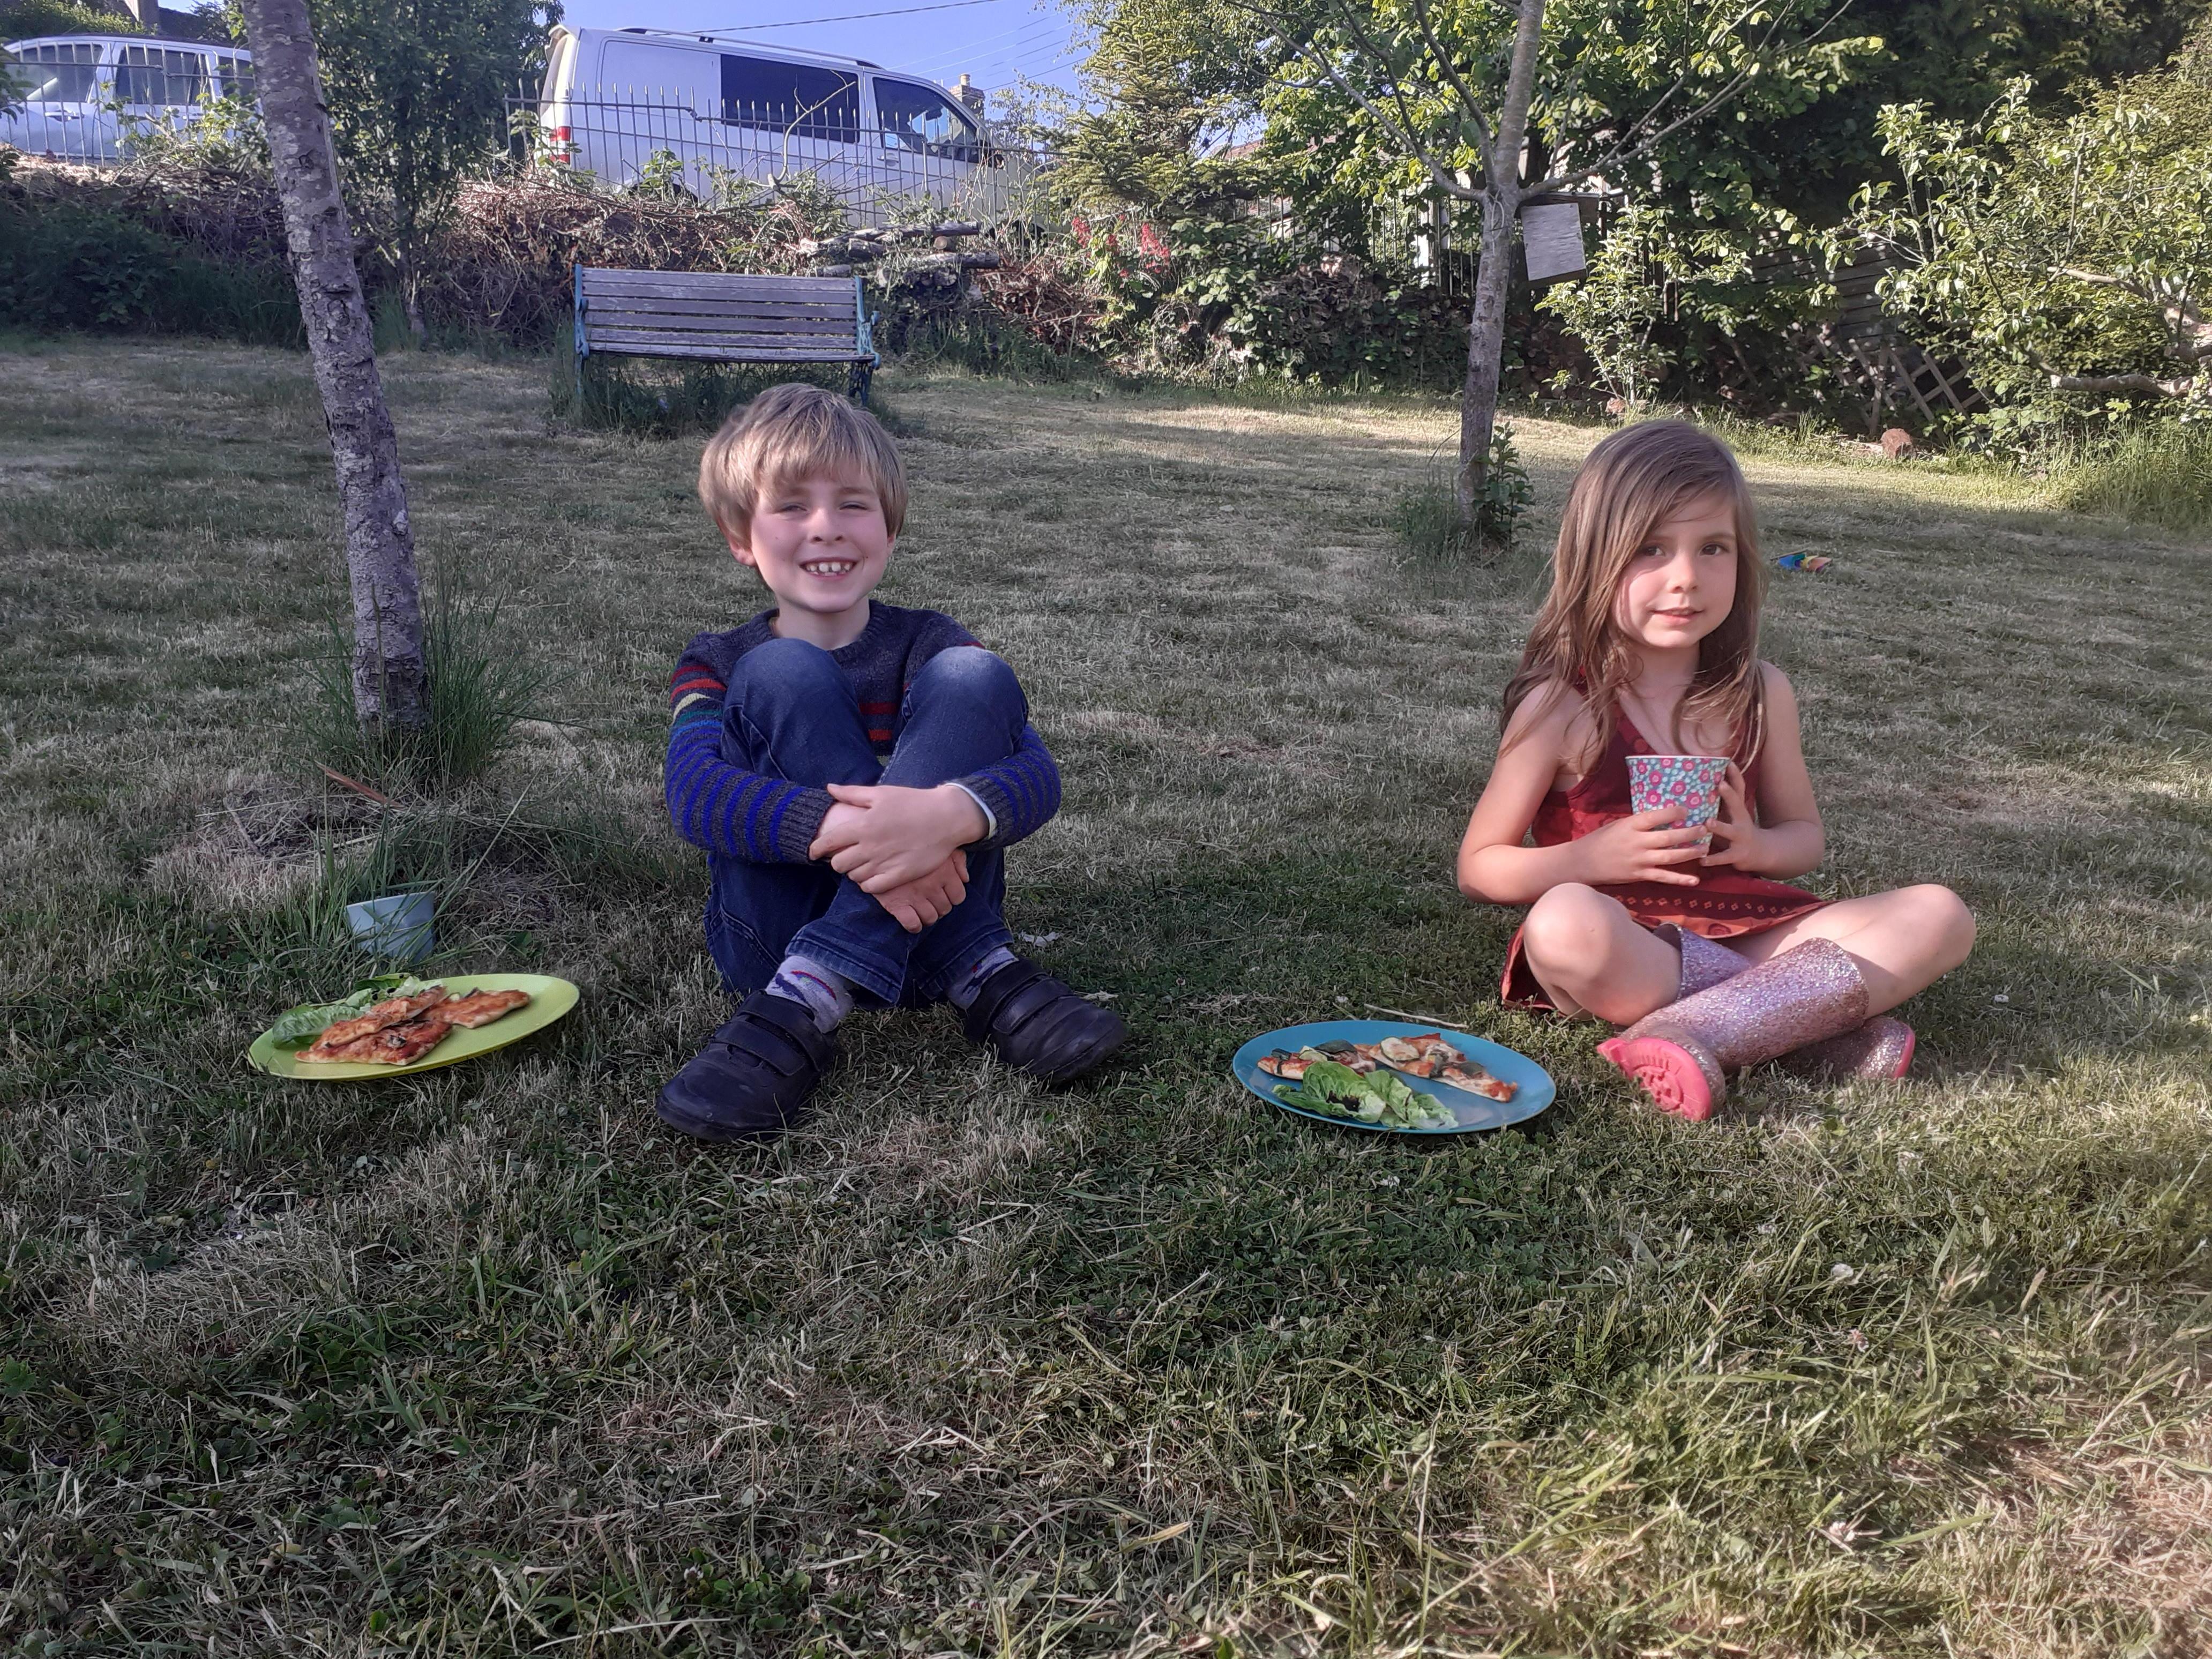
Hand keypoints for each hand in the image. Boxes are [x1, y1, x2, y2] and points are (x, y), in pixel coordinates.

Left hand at [808, 782, 986, 890]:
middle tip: (846, 856)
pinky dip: (868, 884)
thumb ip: (852, 793)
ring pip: (854, 877)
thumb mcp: (881, 793)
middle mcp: (870, 846)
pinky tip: (873, 876)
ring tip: (862, 864)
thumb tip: (829, 788)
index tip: (814, 851)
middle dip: (838, 861)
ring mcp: (885, 862)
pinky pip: (872, 888)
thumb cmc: (913, 802)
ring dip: (854, 872)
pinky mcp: (899, 875)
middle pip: (838, 864)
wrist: (946, 817)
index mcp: (863, 824)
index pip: (828, 842)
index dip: (816, 848)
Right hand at [869, 851, 968, 932]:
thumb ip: (957, 859)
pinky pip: (912, 924)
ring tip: (921, 908)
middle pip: (945, 909)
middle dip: (940, 906)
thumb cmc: (910, 843)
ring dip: (928, 916)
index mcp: (945, 871)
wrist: (877, 845)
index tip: (944, 893)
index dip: (952, 896)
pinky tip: (912, 919)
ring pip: (931, 918)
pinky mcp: (897, 904)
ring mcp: (915, 896)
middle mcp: (932, 886)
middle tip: (931, 899)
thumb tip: (965, 878)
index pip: (959, 896)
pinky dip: (914, 925)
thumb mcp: (938, 844)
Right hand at [1572, 805, 1711, 886]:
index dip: (1673, 812)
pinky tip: (1694, 880)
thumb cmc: (1600, 840)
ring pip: (1670, 857)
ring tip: (1704, 848)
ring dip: (1690, 852)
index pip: (1655, 816)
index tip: (1686, 810)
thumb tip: (1662, 817)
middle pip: (1668, 837)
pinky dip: (1680, 879)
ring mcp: (1639, 861)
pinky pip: (1663, 878)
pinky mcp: (1639, 875)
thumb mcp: (1618, 825)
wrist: (1582, 862)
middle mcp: (1637, 843)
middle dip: (1689, 833)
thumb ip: (1639, 823)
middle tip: (1705, 828)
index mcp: (1630, 826)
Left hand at [1699, 762, 1770, 871]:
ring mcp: (1740, 838)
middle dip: (1729, 795)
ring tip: (1708, 823)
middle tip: (1721, 784)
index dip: (1735, 776)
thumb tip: (1707, 783)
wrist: (1763, 853)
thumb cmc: (1740, 830)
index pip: (1739, 790)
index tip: (1729, 763)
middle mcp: (1741, 821)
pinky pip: (1723, 857)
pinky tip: (1702, 860)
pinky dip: (1713, 859)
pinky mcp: (1737, 855)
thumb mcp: (1735, 816)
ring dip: (1719, 827)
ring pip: (1729, 831)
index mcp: (1739, 810)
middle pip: (1737, 805)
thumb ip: (1723, 803)